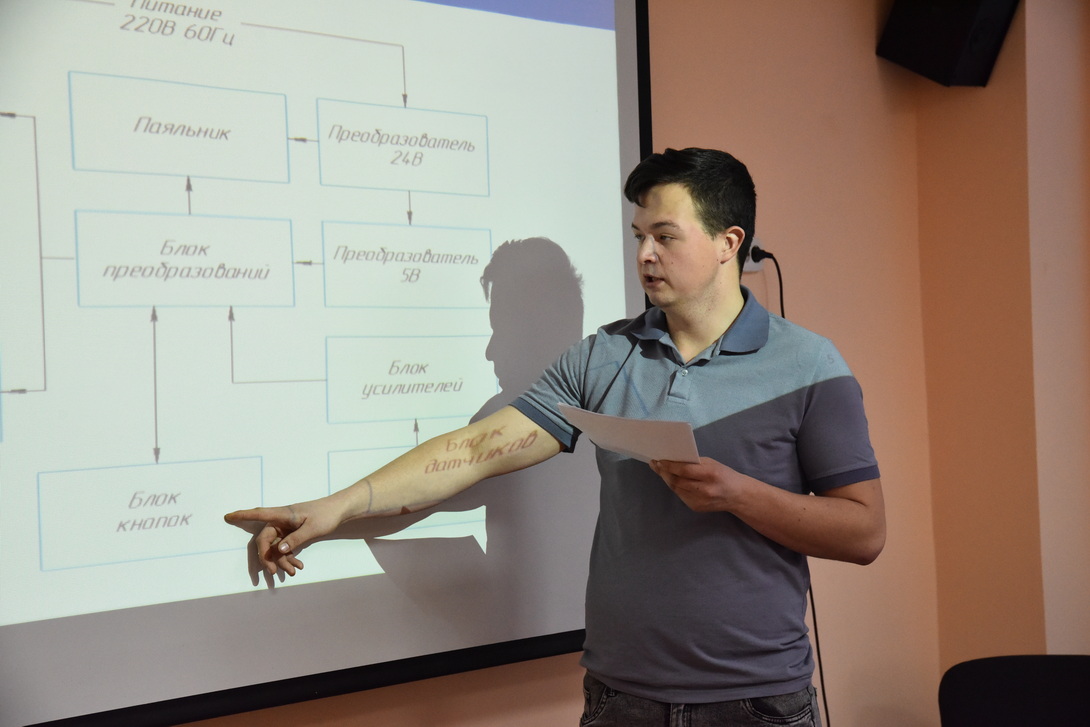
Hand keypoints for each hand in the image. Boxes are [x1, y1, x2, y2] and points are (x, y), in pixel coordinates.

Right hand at [224, 498, 342, 577]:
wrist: (340, 511)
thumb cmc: (326, 515)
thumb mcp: (312, 528)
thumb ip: (295, 539)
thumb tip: (278, 550)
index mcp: (283, 514)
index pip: (259, 514)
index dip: (243, 515)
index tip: (228, 516)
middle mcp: (281, 521)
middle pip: (265, 540)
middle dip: (267, 557)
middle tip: (271, 572)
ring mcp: (286, 528)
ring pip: (275, 547)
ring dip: (280, 561)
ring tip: (292, 572)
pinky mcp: (293, 534)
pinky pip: (284, 548)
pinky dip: (289, 558)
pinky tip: (297, 567)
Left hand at [649, 457, 742, 512]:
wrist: (737, 496)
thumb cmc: (724, 475)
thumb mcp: (711, 463)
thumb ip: (693, 462)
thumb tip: (673, 459)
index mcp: (710, 474)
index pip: (684, 470)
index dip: (669, 466)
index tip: (659, 460)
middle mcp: (704, 489)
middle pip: (677, 481)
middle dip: (664, 472)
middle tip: (655, 464)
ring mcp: (699, 501)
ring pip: (676, 489)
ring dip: (666, 479)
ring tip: (660, 470)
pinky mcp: (696, 507)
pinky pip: (680, 495)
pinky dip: (674, 487)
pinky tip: (671, 480)